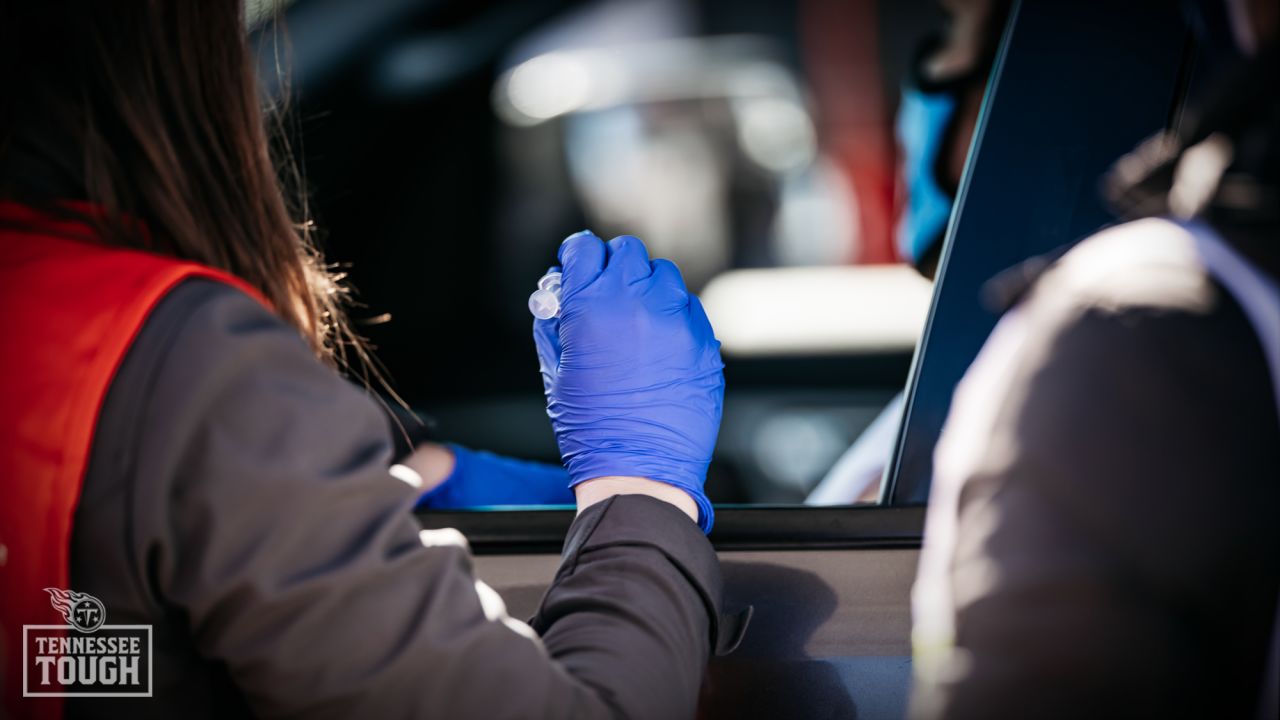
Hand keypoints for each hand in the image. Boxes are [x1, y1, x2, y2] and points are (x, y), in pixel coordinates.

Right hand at [533, 231, 723, 531]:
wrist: (639, 471)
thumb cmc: (591, 429)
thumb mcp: (556, 371)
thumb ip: (556, 324)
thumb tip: (558, 297)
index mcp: (591, 305)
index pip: (584, 249)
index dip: (576, 257)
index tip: (577, 265)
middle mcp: (637, 302)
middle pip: (627, 252)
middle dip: (613, 266)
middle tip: (606, 290)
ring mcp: (676, 319)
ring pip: (663, 275)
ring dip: (647, 287)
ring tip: (636, 320)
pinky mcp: (704, 339)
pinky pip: (688, 308)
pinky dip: (672, 316)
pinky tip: (659, 346)